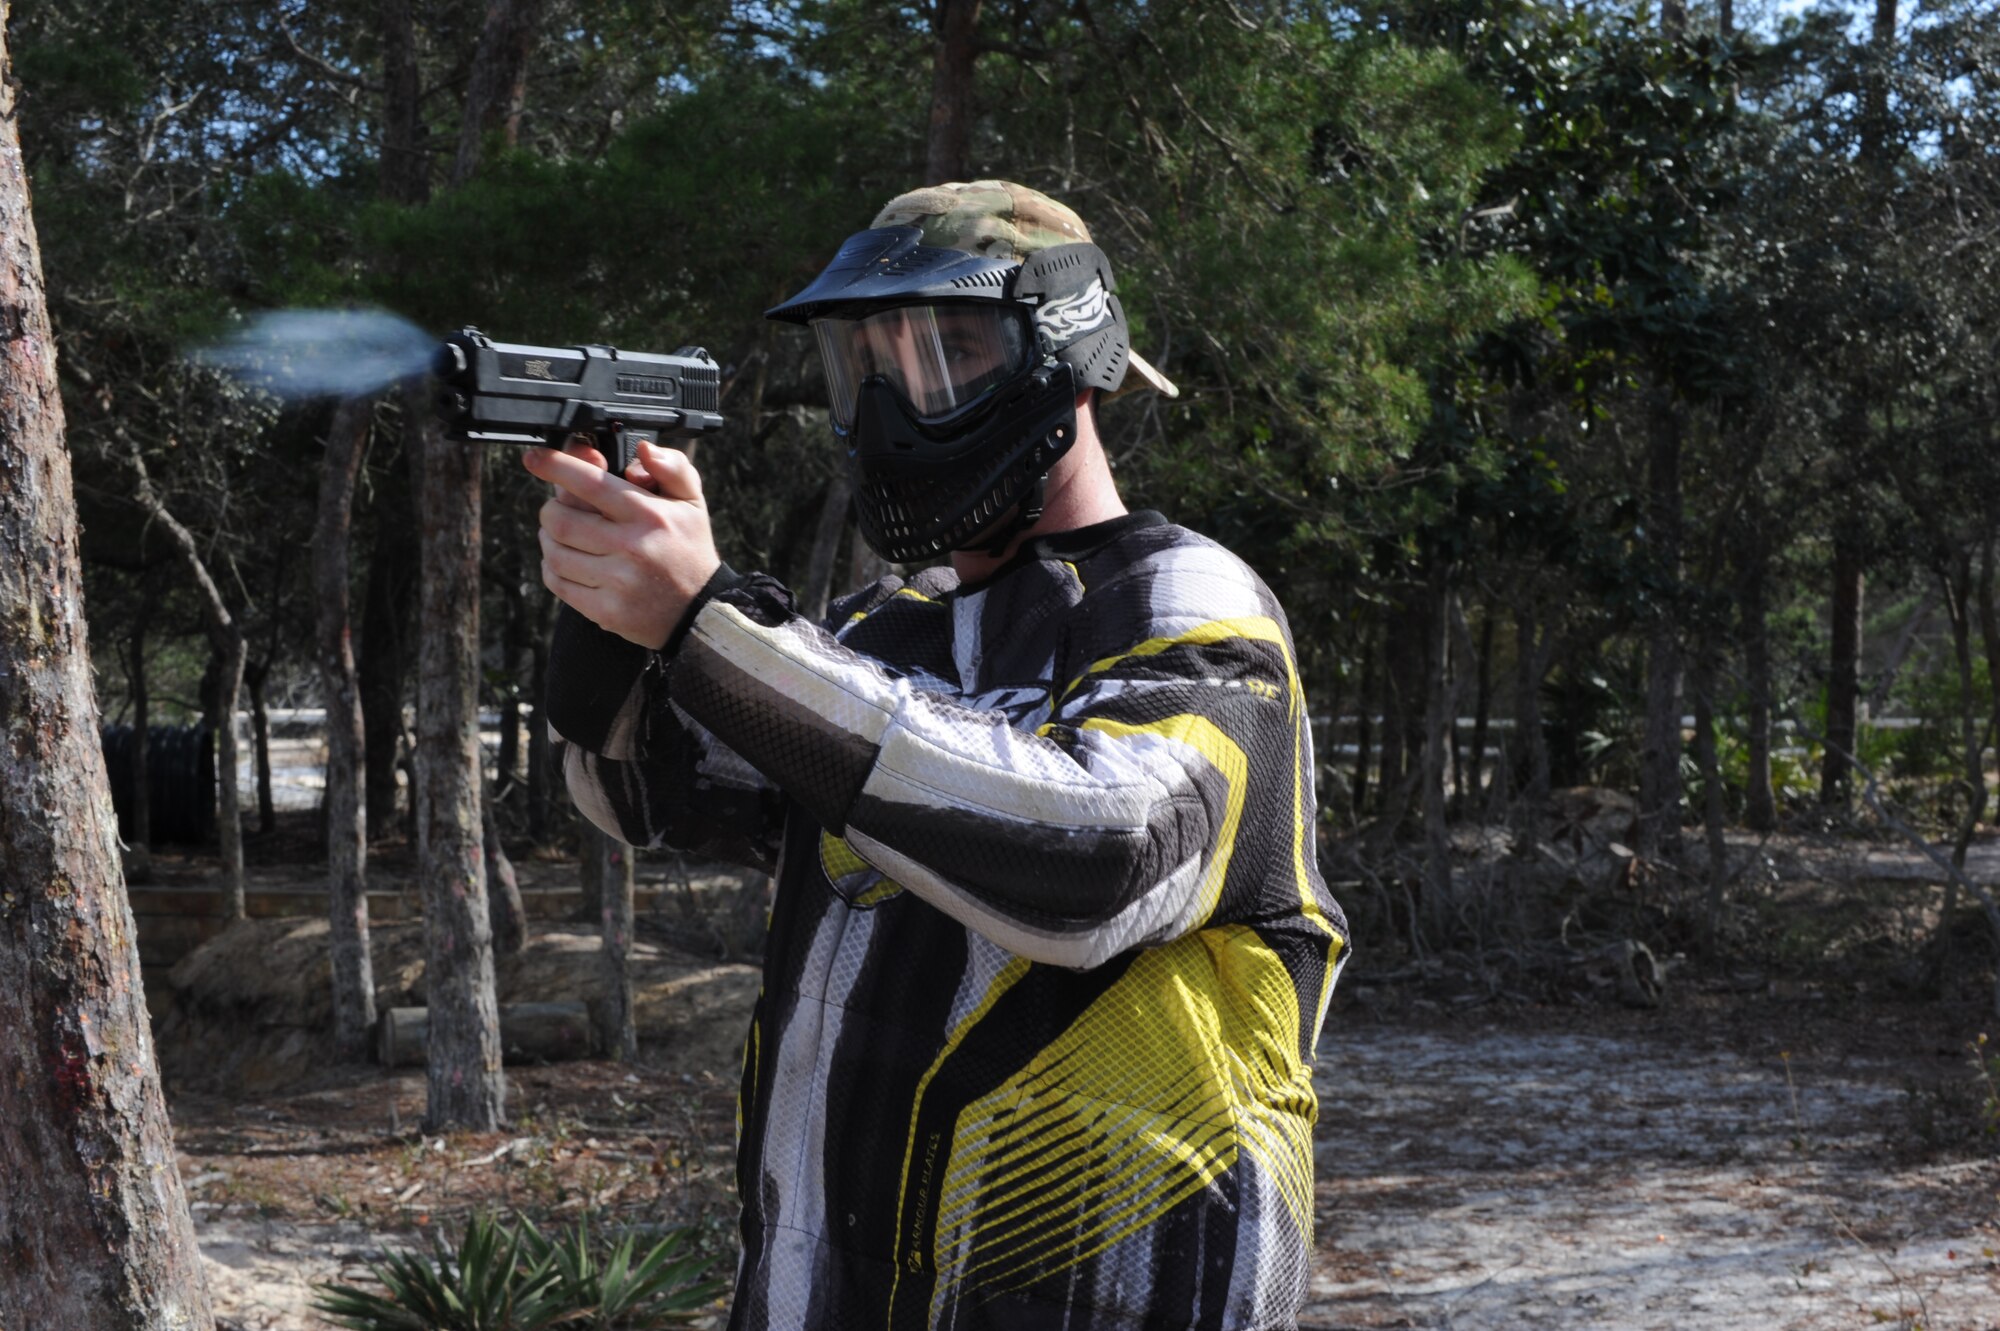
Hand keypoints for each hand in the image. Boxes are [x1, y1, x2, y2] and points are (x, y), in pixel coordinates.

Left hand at [524, 439, 721, 648]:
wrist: (701, 611)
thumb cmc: (689, 549)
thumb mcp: (692, 502)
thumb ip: (672, 467)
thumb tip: (644, 449)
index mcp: (649, 515)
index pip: (591, 483)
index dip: (556, 467)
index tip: (535, 459)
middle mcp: (632, 547)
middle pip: (560, 520)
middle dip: (550, 509)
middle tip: (558, 508)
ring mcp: (618, 582)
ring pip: (554, 553)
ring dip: (549, 539)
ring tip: (562, 535)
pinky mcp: (606, 610)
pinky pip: (559, 584)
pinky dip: (552, 569)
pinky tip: (566, 563)